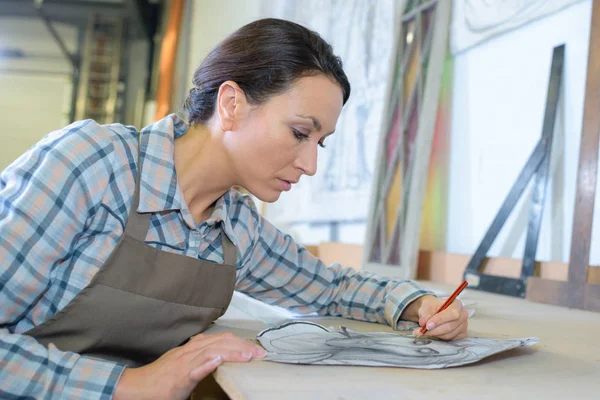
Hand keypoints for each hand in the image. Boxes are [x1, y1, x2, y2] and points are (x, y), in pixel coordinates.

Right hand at [113, 332, 265, 399]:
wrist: (138, 386)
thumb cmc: (161, 378)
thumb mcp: (184, 365)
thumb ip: (201, 359)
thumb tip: (219, 359)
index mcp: (193, 347)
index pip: (221, 339)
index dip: (239, 341)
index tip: (255, 348)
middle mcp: (190, 351)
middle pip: (221, 341)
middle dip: (242, 345)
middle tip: (260, 353)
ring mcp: (185, 362)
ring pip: (212, 351)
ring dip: (232, 352)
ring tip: (249, 356)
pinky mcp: (180, 376)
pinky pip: (195, 368)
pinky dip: (208, 363)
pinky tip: (219, 360)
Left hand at [411, 295, 467, 340]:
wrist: (434, 311)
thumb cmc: (432, 307)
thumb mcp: (426, 307)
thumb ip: (425, 314)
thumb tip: (423, 323)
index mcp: (457, 304)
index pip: (452, 313)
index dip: (440, 320)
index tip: (427, 325)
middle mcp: (463, 314)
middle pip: (450, 326)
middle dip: (434, 330)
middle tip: (421, 331)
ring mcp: (464, 325)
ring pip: (449, 334)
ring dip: (434, 334)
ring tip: (422, 332)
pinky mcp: (462, 333)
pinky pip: (450, 338)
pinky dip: (439, 337)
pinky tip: (433, 332)